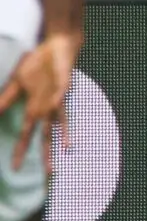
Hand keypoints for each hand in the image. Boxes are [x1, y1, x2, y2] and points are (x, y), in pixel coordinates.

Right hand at [0, 33, 80, 168]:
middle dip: (47, 153)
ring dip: (62, 134)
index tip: (15, 168)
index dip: (22, 150)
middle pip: (47, 134)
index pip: (28, 134)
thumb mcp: (17, 83)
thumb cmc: (37, 65)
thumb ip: (6, 99)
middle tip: (49, 173)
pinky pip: (61, 94)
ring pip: (60, 120)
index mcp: (35, 108)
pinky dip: (57, 100)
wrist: (55, 47)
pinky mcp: (64, 85)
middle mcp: (47, 107)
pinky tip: (53, 105)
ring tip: (65, 149)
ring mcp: (57, 98)